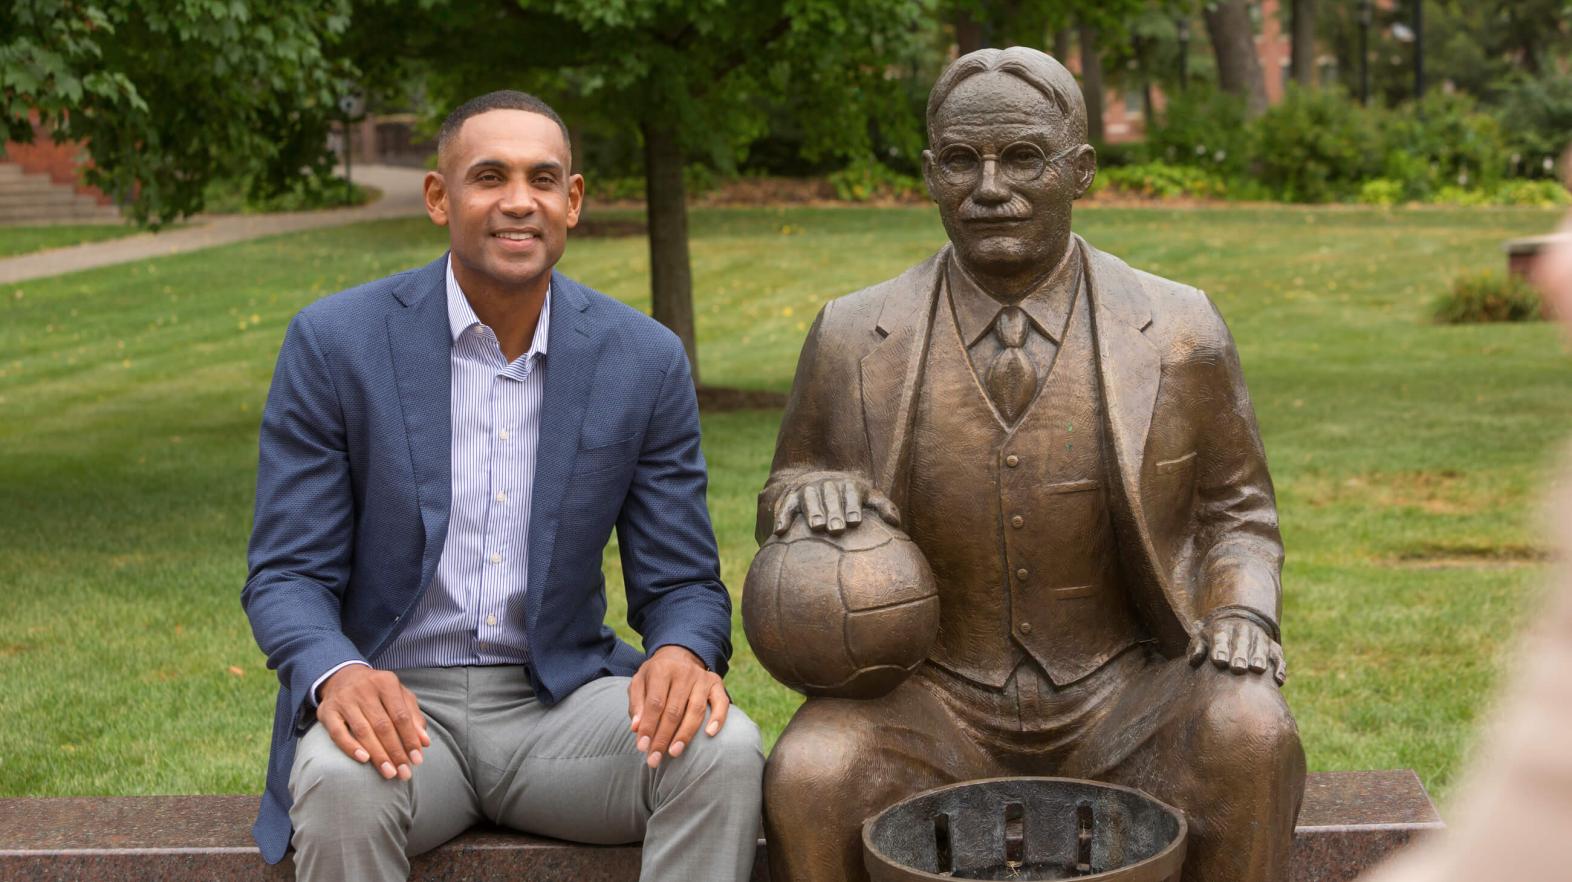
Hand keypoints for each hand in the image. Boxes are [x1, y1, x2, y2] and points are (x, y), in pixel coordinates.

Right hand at [317, 665, 430, 779]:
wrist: (343, 677)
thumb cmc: (377, 692)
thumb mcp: (399, 696)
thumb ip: (413, 717)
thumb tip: (424, 742)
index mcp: (386, 682)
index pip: (401, 715)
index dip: (410, 739)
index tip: (417, 759)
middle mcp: (364, 689)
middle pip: (383, 725)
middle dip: (395, 752)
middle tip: (404, 773)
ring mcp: (344, 700)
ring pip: (363, 731)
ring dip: (378, 755)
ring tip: (389, 772)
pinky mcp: (327, 711)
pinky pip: (338, 733)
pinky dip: (351, 747)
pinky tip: (364, 760)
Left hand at [627, 645, 728, 768]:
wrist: (679, 655)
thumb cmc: (656, 675)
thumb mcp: (639, 682)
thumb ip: (636, 704)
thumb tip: (636, 728)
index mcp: (662, 669)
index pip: (655, 702)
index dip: (648, 726)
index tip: (642, 747)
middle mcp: (684, 673)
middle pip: (674, 710)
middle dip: (663, 737)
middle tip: (654, 759)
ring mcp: (702, 678)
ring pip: (696, 710)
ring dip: (685, 734)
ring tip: (674, 752)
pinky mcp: (716, 683)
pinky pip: (721, 702)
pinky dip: (718, 718)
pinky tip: (710, 734)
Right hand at [772, 471, 900, 535]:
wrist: (820, 482)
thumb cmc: (851, 498)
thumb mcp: (869, 497)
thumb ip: (884, 507)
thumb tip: (895, 523)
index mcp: (849, 484)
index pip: (851, 493)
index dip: (852, 506)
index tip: (855, 522)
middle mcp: (828, 484)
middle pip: (830, 496)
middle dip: (833, 512)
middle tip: (836, 530)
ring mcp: (809, 488)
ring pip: (809, 498)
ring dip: (812, 512)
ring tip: (816, 527)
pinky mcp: (792, 496)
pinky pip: (787, 506)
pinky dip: (783, 517)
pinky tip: (781, 532)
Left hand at [1188, 614, 1286, 684]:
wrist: (1237, 623)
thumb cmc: (1214, 639)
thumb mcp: (1202, 638)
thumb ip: (1197, 648)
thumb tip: (1193, 660)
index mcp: (1222, 629)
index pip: (1220, 638)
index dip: (1220, 649)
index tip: (1218, 661)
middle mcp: (1243, 631)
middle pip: (1242, 642)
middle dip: (1240, 654)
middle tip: (1238, 668)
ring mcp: (1260, 638)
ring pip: (1262, 647)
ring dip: (1260, 657)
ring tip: (1258, 669)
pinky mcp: (1274, 648)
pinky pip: (1279, 657)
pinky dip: (1280, 667)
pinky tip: (1278, 680)